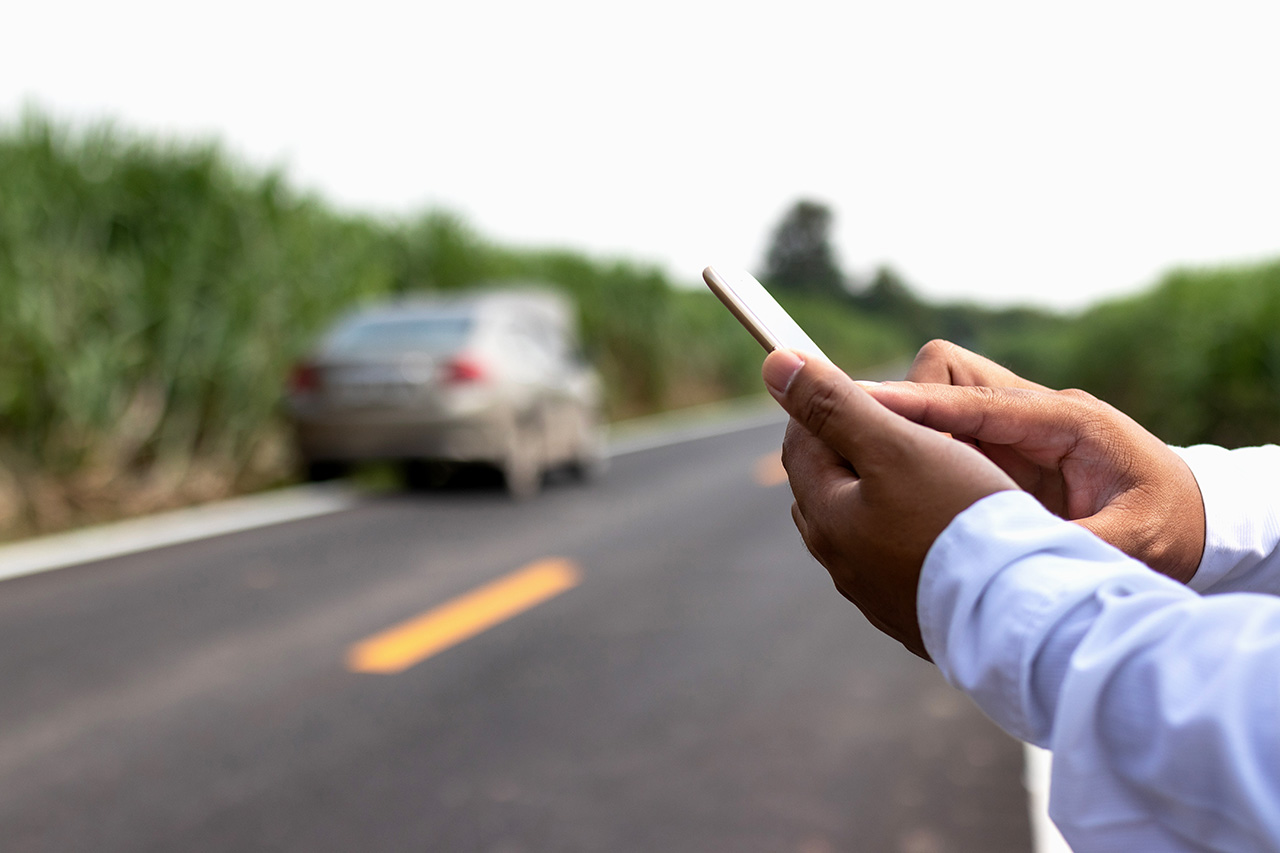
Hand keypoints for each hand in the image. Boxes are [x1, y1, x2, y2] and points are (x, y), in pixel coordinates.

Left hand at [764, 349, 1017, 658]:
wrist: (1014, 610)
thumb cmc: (957, 520)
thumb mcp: (894, 445)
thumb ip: (834, 404)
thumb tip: (774, 365)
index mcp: (826, 516)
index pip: (802, 443)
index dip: (827, 405)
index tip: (870, 391)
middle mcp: (840, 560)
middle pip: (829, 485)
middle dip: (854, 448)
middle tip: (903, 426)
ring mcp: (874, 591)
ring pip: (864, 524)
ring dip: (885, 491)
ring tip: (934, 471)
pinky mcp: (911, 611)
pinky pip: (897, 558)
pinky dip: (912, 530)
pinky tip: (948, 523)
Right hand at [865, 341, 1205, 582]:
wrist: (1194, 520)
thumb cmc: (1169, 525)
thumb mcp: (1135, 541)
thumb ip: (1076, 545)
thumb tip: (1014, 564)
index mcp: (1067, 419)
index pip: (975, 398)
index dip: (916, 403)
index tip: (862, 405)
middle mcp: (1032, 412)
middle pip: (942, 375)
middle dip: (903, 406)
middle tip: (868, 454)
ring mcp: (1012, 429)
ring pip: (934, 401)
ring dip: (905, 431)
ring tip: (877, 477)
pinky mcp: (999, 450)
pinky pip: (941, 434)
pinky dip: (913, 453)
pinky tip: (896, 493)